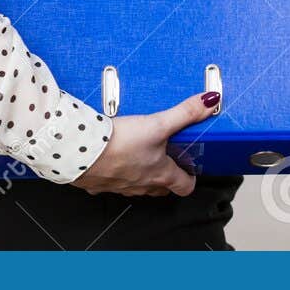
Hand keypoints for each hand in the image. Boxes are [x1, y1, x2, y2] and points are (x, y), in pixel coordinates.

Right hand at [70, 90, 220, 196]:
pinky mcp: (99, 183)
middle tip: (168, 160)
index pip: (184, 186)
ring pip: (137, 186)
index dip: (190, 179)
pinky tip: (109, 159)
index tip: (191, 170)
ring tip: (139, 155)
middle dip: (166, 177)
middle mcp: (142, 184)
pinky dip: (113, 174)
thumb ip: (185, 113)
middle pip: (161, 188)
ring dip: (141, 175)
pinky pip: (111, 183)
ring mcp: (120, 187)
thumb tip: (210, 102)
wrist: (80, 151)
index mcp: (160, 173)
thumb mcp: (158, 123)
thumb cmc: (120, 143)